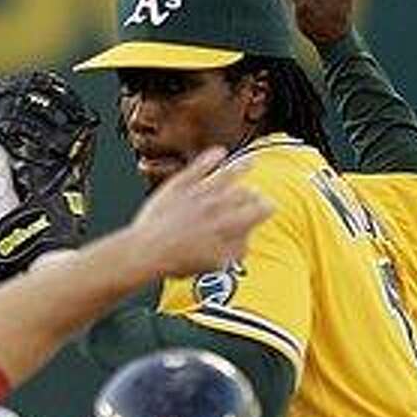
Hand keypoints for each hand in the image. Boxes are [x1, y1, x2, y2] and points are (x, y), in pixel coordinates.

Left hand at [126, 149, 272, 279]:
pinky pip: (201, 165)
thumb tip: (246, 241)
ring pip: (228, 173)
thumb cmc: (177, 261)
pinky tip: (219, 152)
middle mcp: (218, 205)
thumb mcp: (215, 264)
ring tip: (251, 162)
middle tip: (257, 194)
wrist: (147, 250)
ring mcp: (199, 192)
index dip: (267, 208)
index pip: (260, 210)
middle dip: (254, 193)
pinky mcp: (181, 184)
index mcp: (229, 225)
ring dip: (242, 167)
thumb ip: (236, 251)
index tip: (269, 208)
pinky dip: (213, 157)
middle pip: (245, 192)